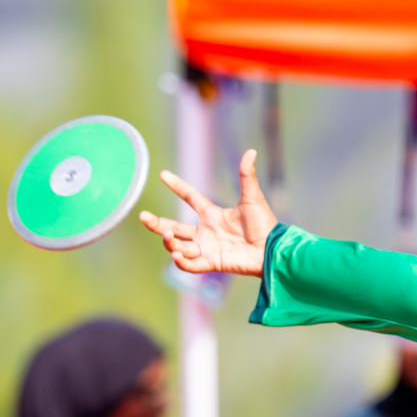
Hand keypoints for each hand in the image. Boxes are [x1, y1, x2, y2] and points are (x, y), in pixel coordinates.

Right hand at [140, 148, 276, 276]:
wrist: (273, 250)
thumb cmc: (265, 225)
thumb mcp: (253, 198)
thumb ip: (247, 176)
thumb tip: (251, 151)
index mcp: (213, 214)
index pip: (190, 198)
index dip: (177, 186)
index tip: (163, 174)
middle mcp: (207, 231)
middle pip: (174, 228)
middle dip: (157, 224)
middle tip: (142, 217)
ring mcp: (208, 248)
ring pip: (179, 246)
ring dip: (169, 242)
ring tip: (167, 236)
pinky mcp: (212, 263)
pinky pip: (191, 264)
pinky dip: (181, 261)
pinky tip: (176, 254)